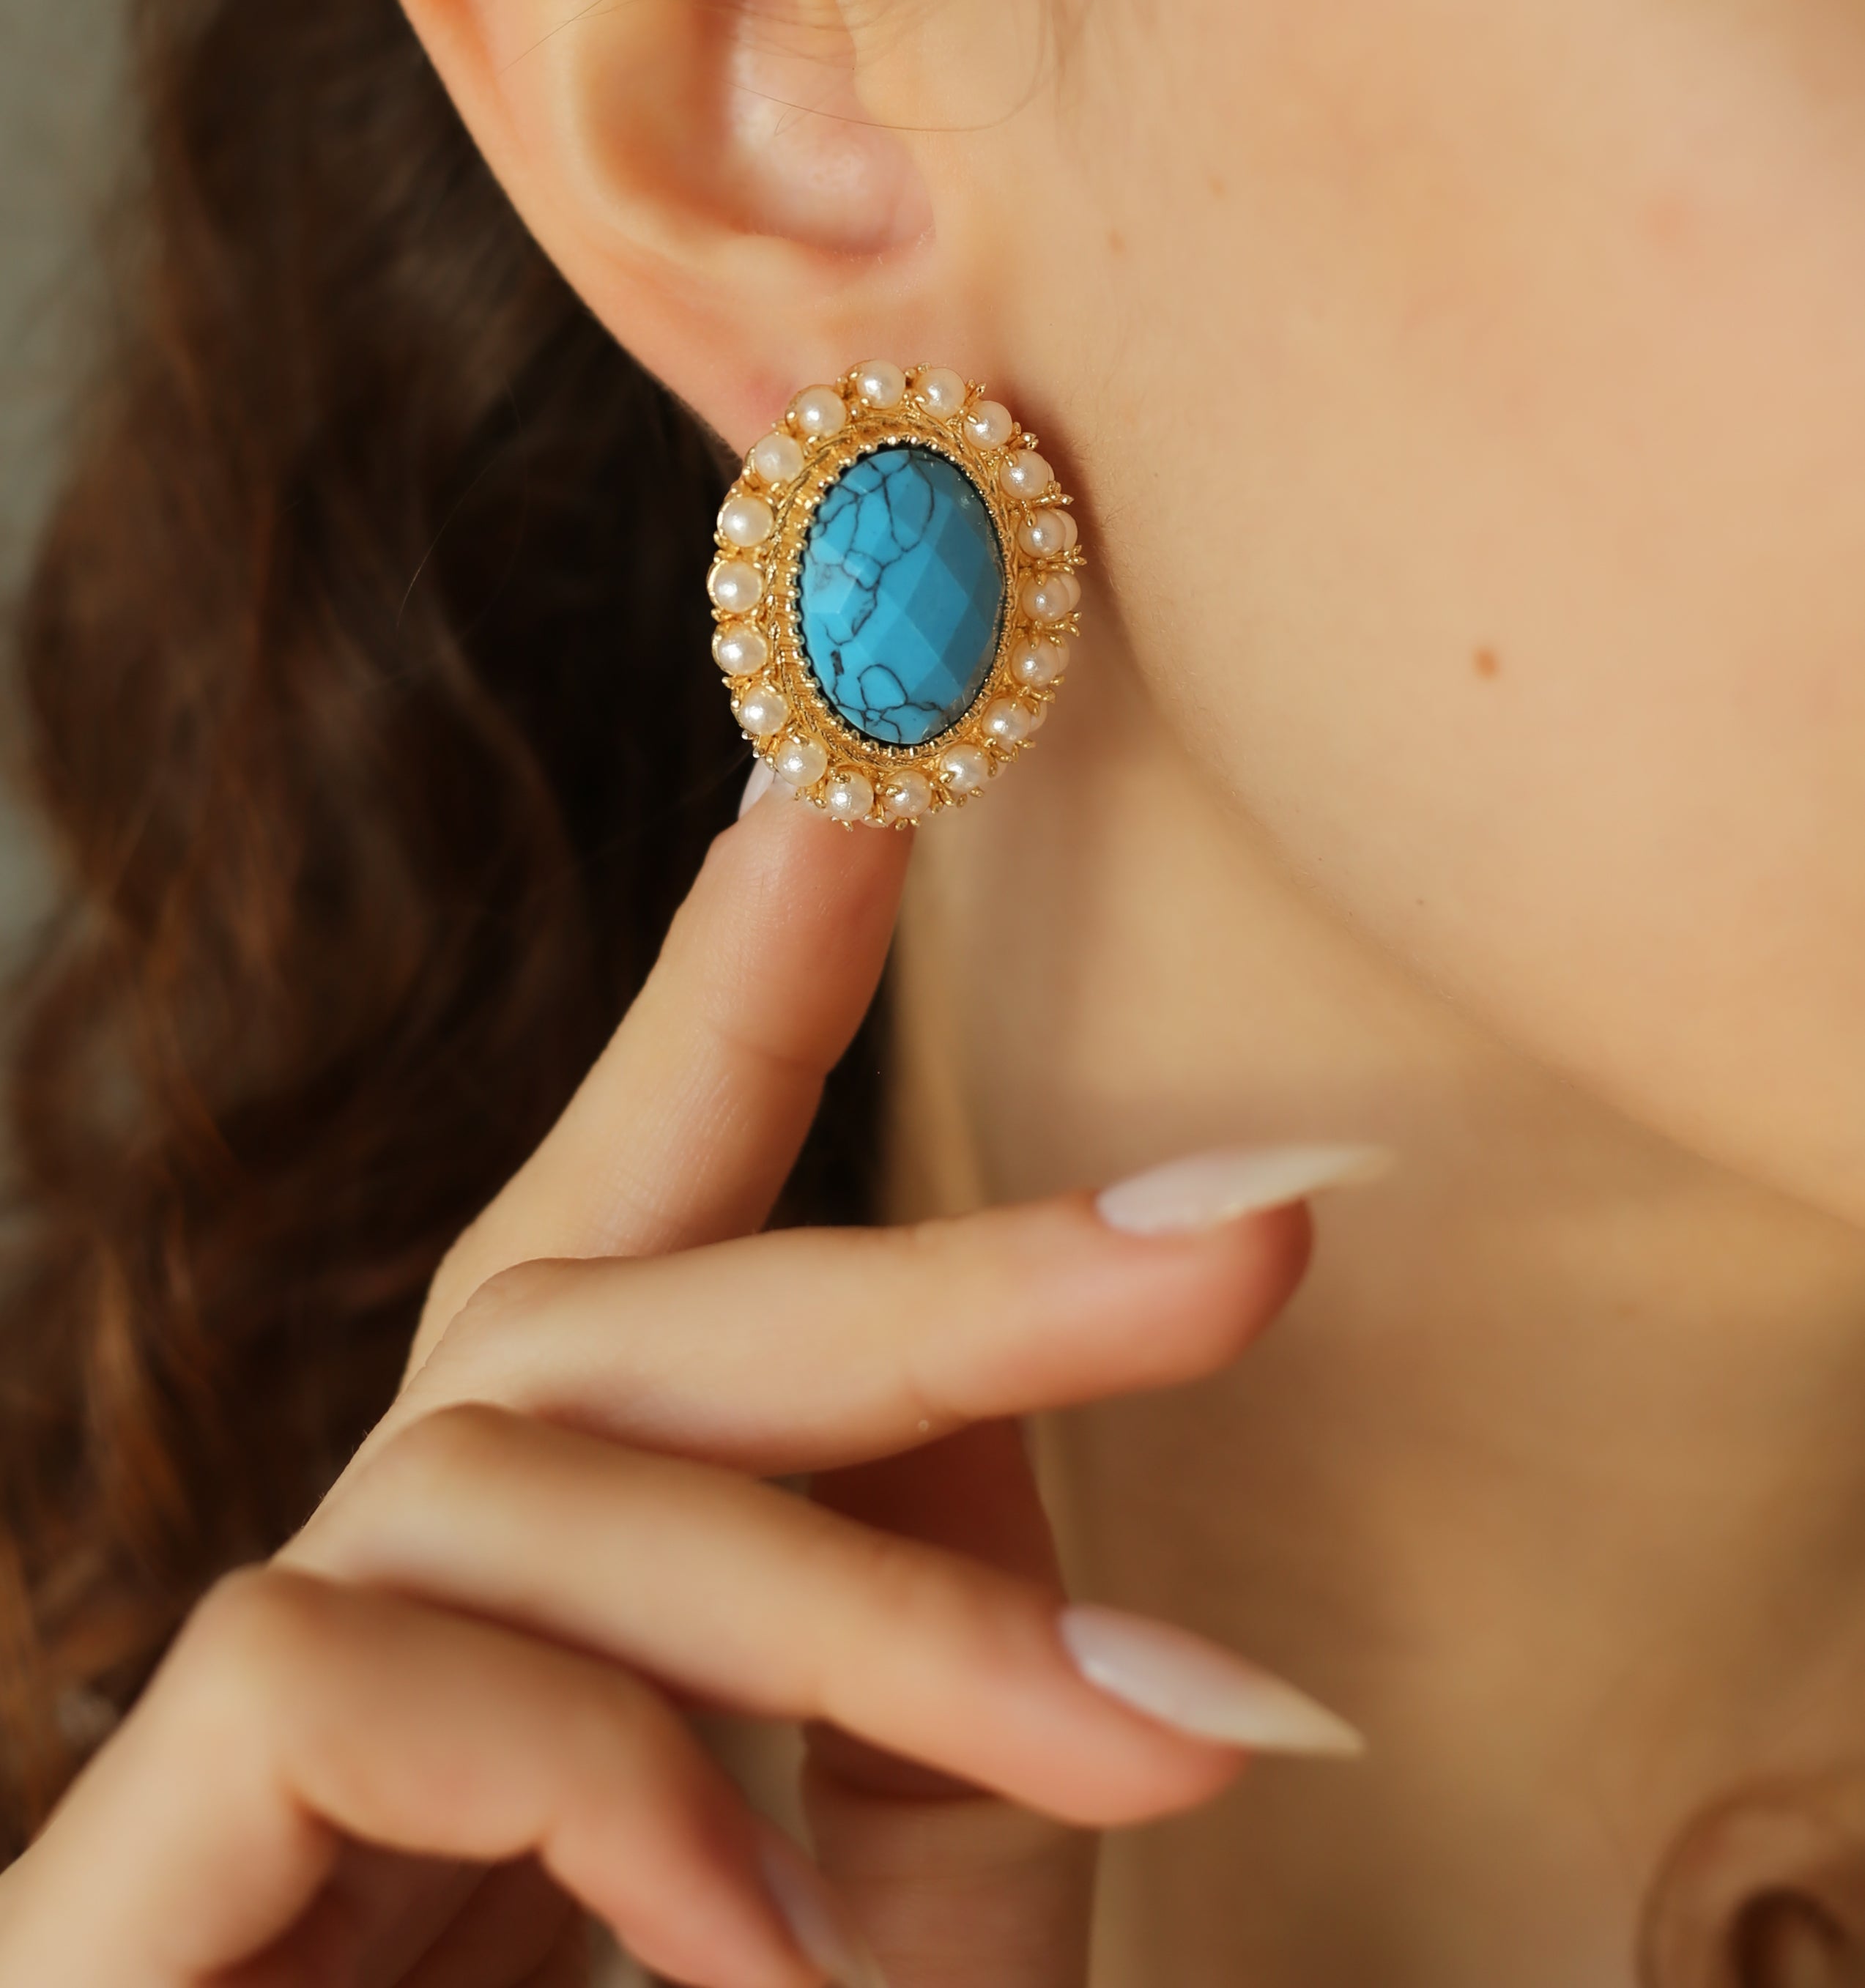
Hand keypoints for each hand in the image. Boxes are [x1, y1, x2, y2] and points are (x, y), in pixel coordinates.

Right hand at [0, 784, 1363, 1987]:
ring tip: (1152, 1750)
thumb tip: (1044, 1436)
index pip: (653, 1205)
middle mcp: (405, 1565)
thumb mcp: (866, 1922)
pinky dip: (601, 1770)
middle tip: (1260, 1235)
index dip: (746, 964)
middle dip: (956, 1260)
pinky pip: (355, 1664)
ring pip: (546, 1468)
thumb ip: (937, 1702)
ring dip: (867, 1606)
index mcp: (566, 1569)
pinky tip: (747, 1941)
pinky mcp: (152, 1821)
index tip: (870, 759)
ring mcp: (261, 1686)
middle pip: (647, 1308)